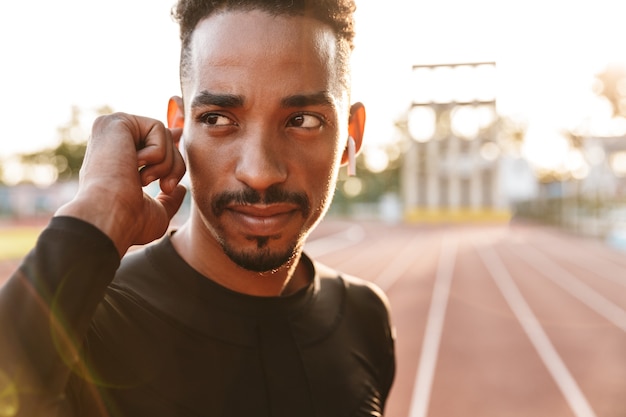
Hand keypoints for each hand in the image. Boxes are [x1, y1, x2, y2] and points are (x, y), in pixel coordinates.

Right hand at [56, 113, 186, 256]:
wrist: (110, 216)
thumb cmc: (129, 222)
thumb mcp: (156, 212)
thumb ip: (168, 199)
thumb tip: (180, 188)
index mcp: (116, 160)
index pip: (146, 141)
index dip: (168, 140)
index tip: (179, 133)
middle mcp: (112, 142)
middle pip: (164, 141)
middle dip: (175, 167)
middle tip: (167, 188)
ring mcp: (111, 129)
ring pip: (164, 134)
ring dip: (166, 164)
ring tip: (142, 180)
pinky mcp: (116, 121)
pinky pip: (157, 127)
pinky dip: (157, 153)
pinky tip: (133, 166)